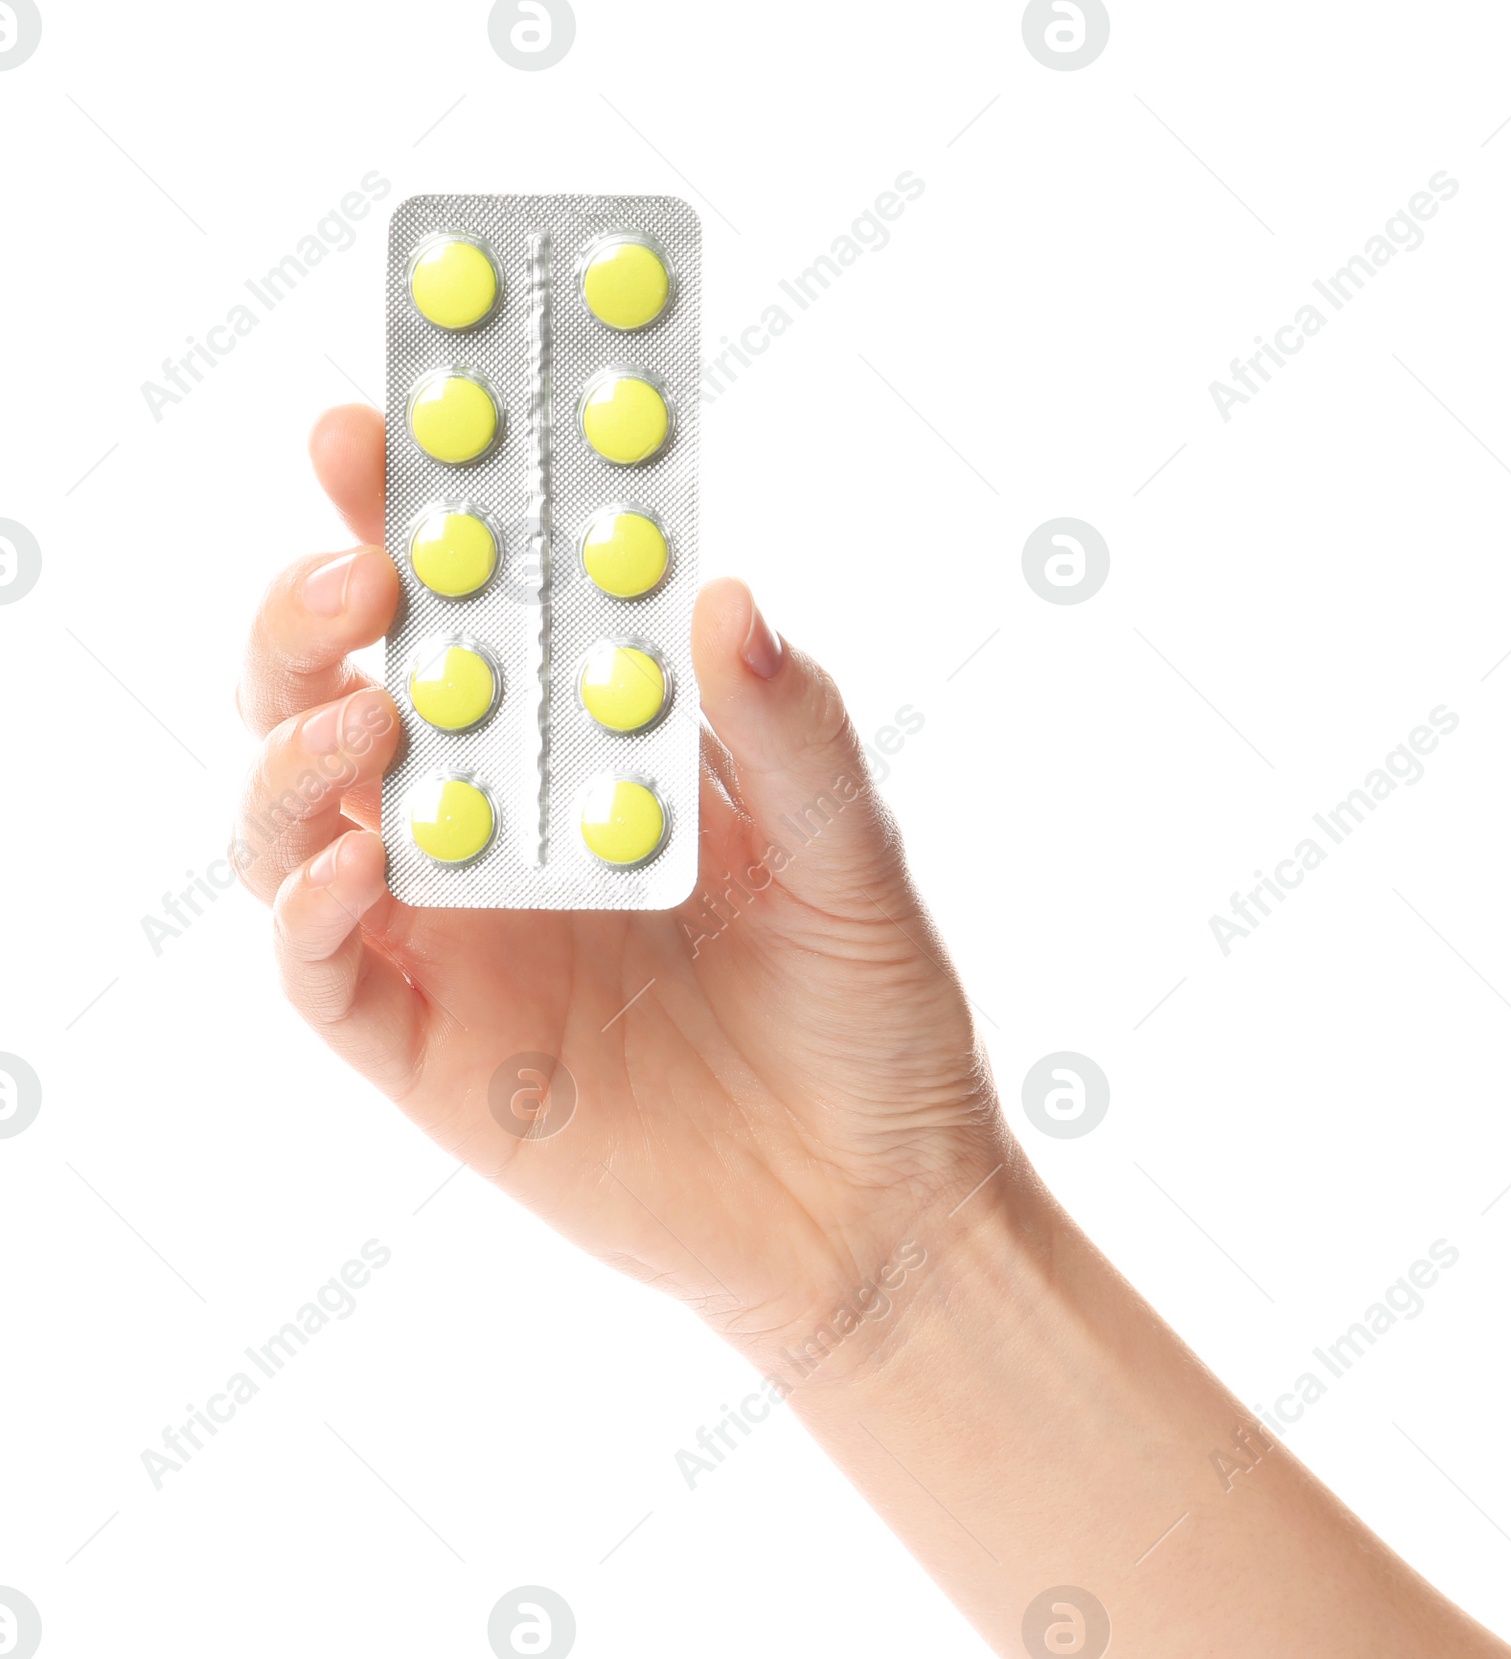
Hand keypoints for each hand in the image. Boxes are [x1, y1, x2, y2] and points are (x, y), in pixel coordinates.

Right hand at [235, 404, 1008, 1370]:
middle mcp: (490, 828)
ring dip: (296, 740)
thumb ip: (786, 731)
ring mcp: (448, 936)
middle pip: (342, 691)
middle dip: (319, 610)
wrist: (873, 1203)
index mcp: (581, 754)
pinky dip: (311, 905)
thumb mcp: (845, 853)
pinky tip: (358, 857)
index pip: (469, 612)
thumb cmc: (867, 1013)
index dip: (410, 517)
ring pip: (293, 814)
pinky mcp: (426, 1050)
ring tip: (364, 701)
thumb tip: (724, 594)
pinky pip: (323, 968)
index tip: (382, 427)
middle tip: (361, 562)